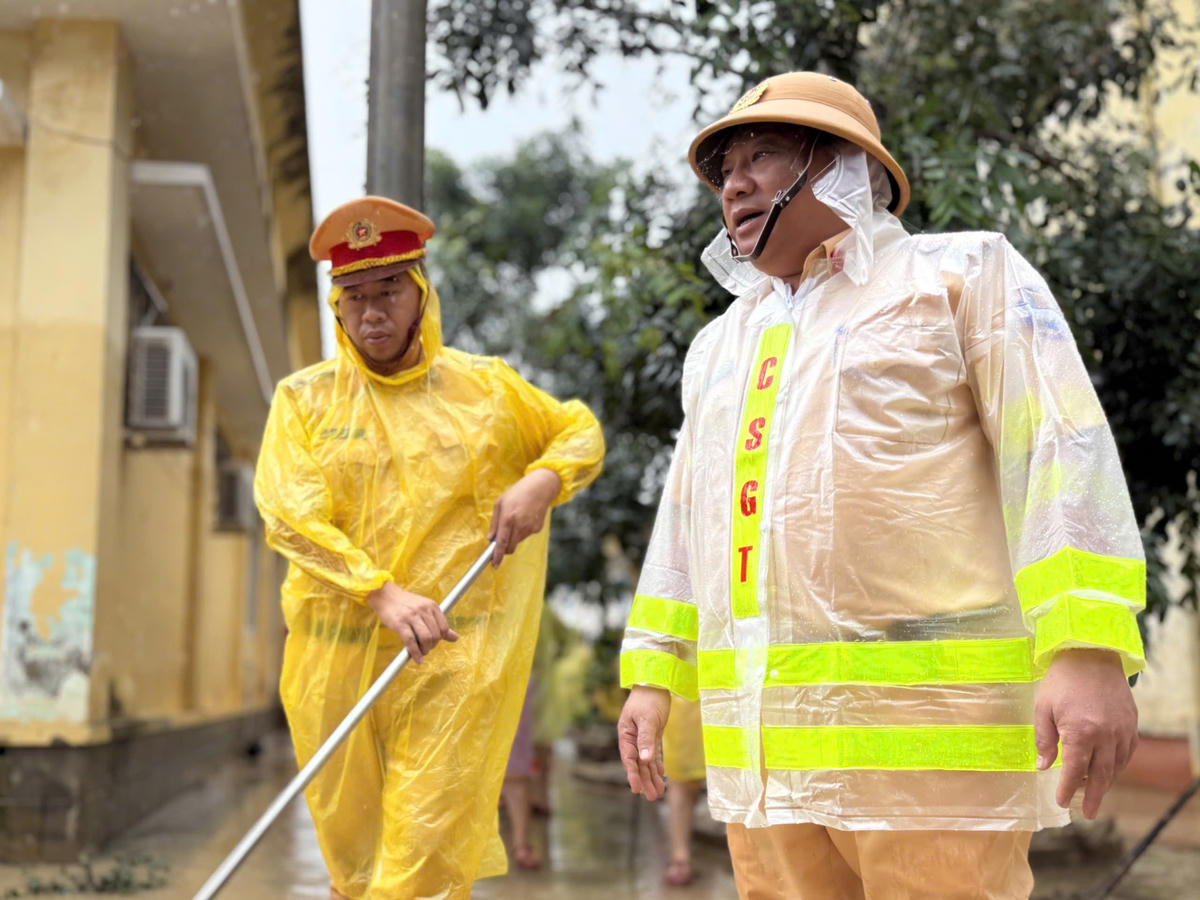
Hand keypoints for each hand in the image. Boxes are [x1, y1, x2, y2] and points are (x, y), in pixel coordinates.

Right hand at [366, 581, 458, 664]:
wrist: (385, 595)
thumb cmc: (406, 604)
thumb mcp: (425, 609)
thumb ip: (440, 623)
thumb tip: (456, 638)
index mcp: (432, 606)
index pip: (444, 628)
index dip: (440, 639)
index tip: (434, 642)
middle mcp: (424, 610)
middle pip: (436, 635)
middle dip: (432, 645)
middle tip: (426, 648)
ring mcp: (412, 616)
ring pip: (426, 638)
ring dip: (425, 649)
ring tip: (422, 652)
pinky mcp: (400, 624)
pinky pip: (411, 641)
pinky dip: (416, 653)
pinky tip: (417, 659)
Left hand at [488, 468, 561, 566]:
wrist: (540, 487)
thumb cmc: (517, 492)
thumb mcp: (500, 503)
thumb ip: (494, 523)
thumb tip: (491, 539)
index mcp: (508, 518)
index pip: (502, 542)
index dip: (497, 555)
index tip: (494, 565)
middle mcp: (520, 525)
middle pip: (510, 547)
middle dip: (505, 548)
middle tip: (502, 540)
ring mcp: (530, 528)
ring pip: (517, 541)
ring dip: (513, 537)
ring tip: (515, 519)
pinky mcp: (537, 528)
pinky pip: (526, 535)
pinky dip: (522, 531)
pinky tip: (524, 518)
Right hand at [617, 685, 669, 801]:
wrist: (656, 681)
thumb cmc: (649, 698)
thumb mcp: (648, 719)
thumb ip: (646, 740)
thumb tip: (644, 760)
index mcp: (626, 734)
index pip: (629, 758)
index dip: (633, 774)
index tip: (636, 789)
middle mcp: (633, 737)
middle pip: (639, 763)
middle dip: (645, 780)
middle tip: (652, 798)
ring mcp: (643, 736)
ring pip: (647, 760)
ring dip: (652, 776)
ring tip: (658, 792)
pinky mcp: (653, 733)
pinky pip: (654, 752)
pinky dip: (657, 764)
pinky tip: (661, 775)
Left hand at [1034, 648, 1137, 818]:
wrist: (1091, 654)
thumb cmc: (1062, 680)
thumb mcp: (1043, 708)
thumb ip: (1044, 739)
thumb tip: (1043, 766)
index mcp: (1082, 733)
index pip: (1075, 770)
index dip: (1067, 788)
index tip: (1060, 801)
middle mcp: (1106, 736)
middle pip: (1100, 775)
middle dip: (1092, 796)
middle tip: (1087, 813)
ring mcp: (1122, 730)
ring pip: (1116, 765)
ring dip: (1106, 782)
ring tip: (1095, 793)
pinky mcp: (1131, 723)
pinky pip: (1127, 752)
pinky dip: (1118, 765)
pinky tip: (1110, 770)